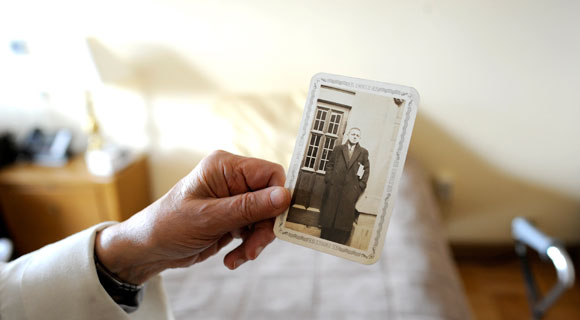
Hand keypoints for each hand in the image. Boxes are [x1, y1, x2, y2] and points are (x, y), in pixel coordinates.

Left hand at [95, 150, 289, 284]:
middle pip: (271, 199)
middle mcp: (232, 179)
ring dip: (256, 241)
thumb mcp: (209, 218)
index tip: (277, 223)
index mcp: (225, 167)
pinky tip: (232, 258)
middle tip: (253, 249)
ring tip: (239, 257)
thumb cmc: (168, 225)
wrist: (148, 249)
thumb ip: (248, 207)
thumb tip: (284, 196)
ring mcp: (234, 199)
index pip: (270, 174)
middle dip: (265, 227)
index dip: (279, 197)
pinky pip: (255, 230)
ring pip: (266, 217)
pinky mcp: (233, 217)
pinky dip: (248, 246)